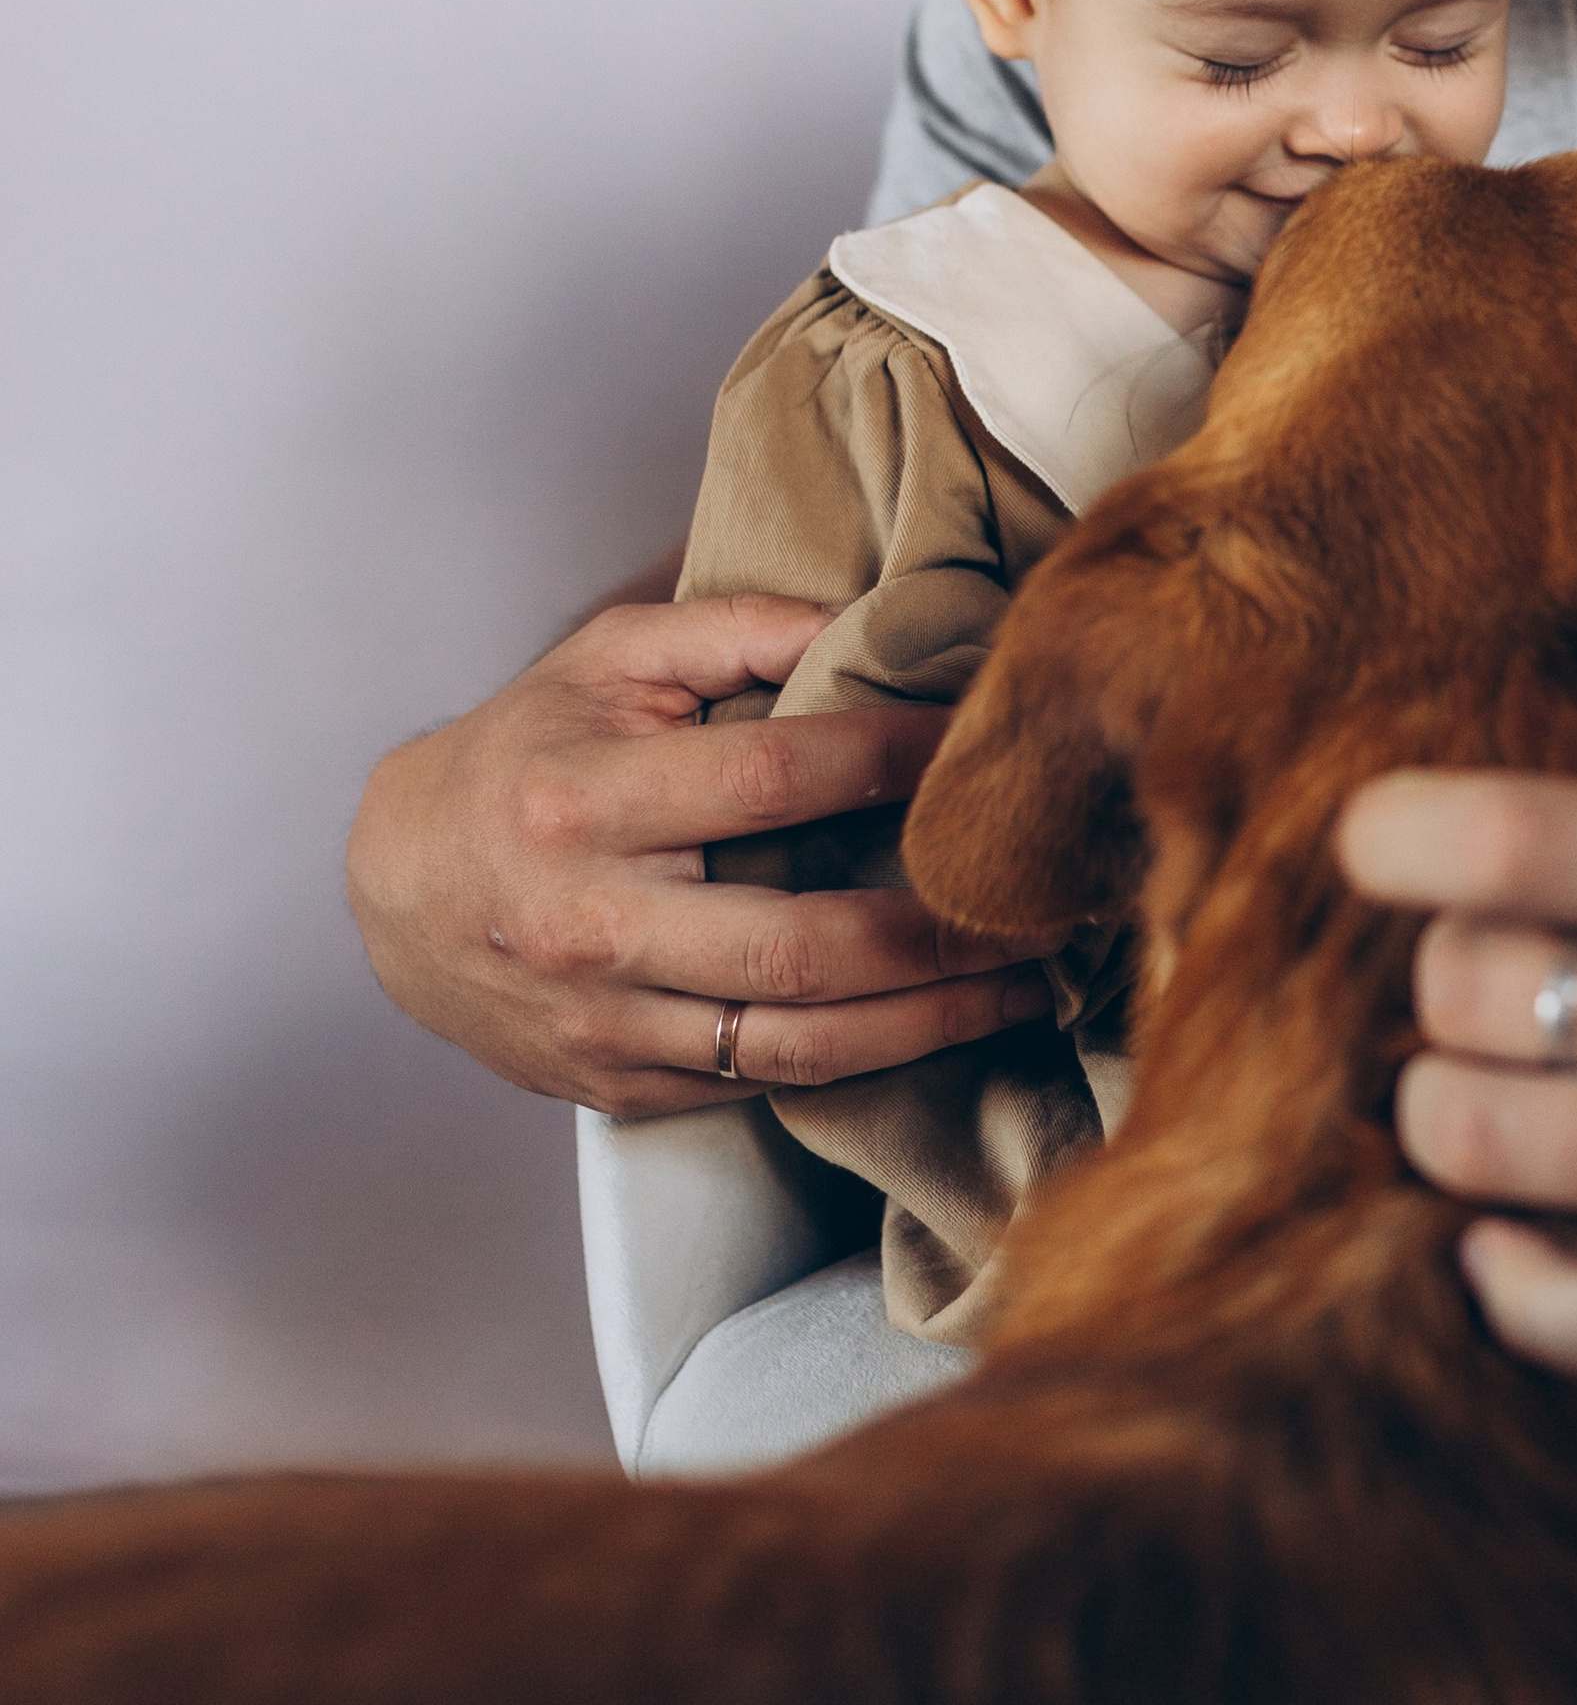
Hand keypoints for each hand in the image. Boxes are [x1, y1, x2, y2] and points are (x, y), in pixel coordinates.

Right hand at [346, 597, 1058, 1116]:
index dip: (893, 762)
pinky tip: (943, 1026)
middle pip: (806, 946)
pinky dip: (866, 1061)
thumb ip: (732, 629)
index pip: (774, 781)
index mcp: (584, 800)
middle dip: (945, 930)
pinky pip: (763, 1086)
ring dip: (934, 1021)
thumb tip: (868, 618)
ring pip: (801, 1044)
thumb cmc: (523, 755)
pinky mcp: (620, 1087)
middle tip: (1051, 902)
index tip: (982, 743)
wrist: (396, 892)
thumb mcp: (603, 662)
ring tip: (1029, 985)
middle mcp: (592, 922)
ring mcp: (604, 1023)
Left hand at [1337, 506, 1576, 1374]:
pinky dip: (1506, 1278)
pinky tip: (1522, 1217)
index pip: (1505, 846)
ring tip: (1510, 1059)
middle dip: (1447, 959)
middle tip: (1502, 946)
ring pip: (1481, 1148)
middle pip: (1471, 995)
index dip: (1397, 833)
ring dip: (1455, 1097)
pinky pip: (1568, 1322)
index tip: (1388, 835)